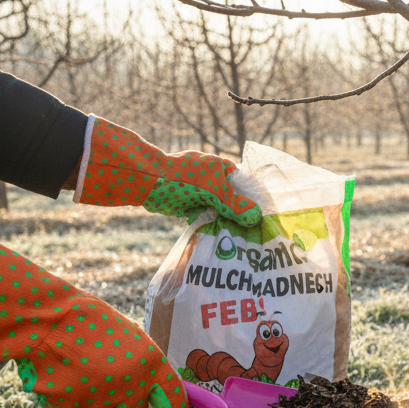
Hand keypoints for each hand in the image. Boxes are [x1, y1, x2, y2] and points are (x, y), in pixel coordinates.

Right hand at [0, 237, 194, 407]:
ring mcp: (97, 400)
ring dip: (88, 398)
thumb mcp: (126, 337)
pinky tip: (56, 373)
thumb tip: (144, 393)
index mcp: (150, 362)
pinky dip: (61, 398)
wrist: (43, 317)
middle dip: (120, 403)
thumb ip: (139, 367)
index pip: (172, 396)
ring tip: (74, 365)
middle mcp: (129, 386)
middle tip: (102, 376)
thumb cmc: (86, 321)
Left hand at [75, 116, 261, 226]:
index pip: (244, 184)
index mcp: (221, 167)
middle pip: (232, 199)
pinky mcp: (187, 204)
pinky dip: (210, 226)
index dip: (253, 200)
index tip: (262, 217)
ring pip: (218, 209)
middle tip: (253, 233)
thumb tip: (256, 217)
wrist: (146, 181)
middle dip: (240, 215)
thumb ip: (235, 204)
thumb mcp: (213, 191)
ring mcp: (198, 192)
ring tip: (240, 240)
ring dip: (225, 222)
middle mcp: (212, 179)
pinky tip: (220, 239)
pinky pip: (204, 217)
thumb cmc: (182, 178)